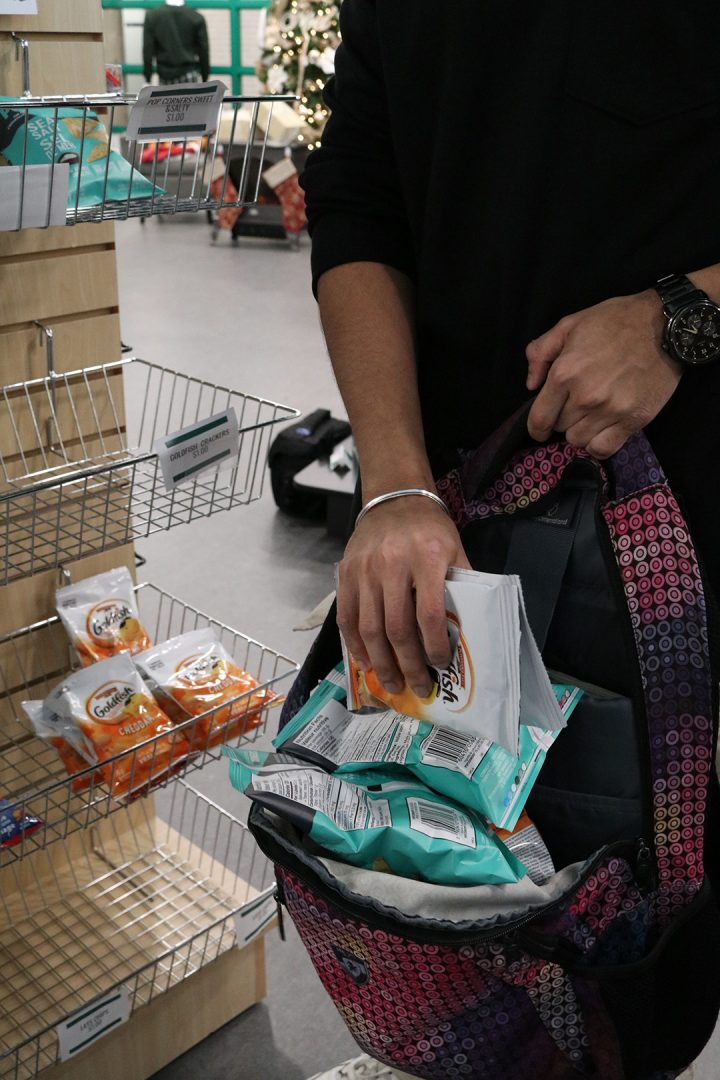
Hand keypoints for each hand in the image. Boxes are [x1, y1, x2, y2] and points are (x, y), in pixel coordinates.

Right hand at [337, 497, 470, 697]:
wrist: (394, 499)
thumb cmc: (429, 529)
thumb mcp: (455, 550)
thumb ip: (461, 584)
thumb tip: (470, 628)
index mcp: (427, 558)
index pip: (429, 613)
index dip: (434, 647)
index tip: (441, 664)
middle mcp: (392, 564)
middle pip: (397, 628)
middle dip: (408, 665)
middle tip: (417, 687)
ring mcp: (365, 570)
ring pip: (369, 628)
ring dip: (381, 663)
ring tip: (392, 684)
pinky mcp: (345, 574)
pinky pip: (346, 618)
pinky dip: (355, 645)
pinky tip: (367, 663)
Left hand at [526, 290, 681, 458]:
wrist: (663, 325)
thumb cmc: (614, 321)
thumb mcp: (569, 325)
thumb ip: (541, 353)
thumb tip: (531, 385)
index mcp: (565, 373)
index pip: (539, 419)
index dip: (536, 428)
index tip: (540, 428)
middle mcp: (585, 397)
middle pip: (560, 428)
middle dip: (562, 419)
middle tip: (575, 404)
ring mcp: (611, 411)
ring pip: (579, 441)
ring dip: (580, 431)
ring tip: (590, 414)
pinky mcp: (634, 420)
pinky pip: (603, 449)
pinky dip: (598, 444)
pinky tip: (602, 430)